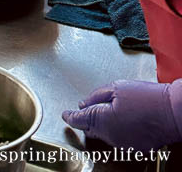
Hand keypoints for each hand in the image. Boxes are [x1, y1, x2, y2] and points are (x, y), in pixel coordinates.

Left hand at [62, 79, 181, 151]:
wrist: (172, 112)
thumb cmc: (147, 98)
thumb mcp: (116, 88)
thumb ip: (95, 97)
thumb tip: (83, 103)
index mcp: (102, 120)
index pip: (78, 120)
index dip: (70, 116)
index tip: (65, 114)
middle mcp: (111, 137)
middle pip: (91, 128)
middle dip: (87, 118)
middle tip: (88, 107)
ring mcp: (123, 145)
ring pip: (105, 134)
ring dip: (104, 123)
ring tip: (115, 108)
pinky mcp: (135, 148)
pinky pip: (119, 139)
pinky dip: (118, 130)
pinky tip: (126, 119)